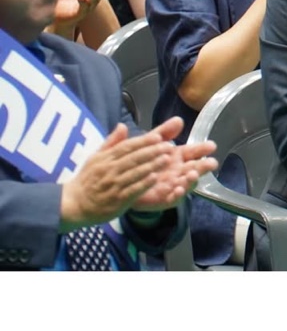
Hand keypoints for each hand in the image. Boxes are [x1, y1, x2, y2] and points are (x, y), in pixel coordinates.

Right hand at [59, 118, 202, 229]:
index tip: (158, 137)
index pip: (126, 147)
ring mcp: (113, 186)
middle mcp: (109, 171)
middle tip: (168, 146)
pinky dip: (143, 184)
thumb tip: (122, 125)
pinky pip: (132, 191)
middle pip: (133, 159)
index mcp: (105, 159)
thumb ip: (111, 142)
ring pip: (134, 174)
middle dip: (152, 152)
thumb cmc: (87, 180)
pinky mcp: (116, 201)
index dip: (143, 142)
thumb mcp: (95, 158)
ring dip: (151, 166)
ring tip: (166, 159)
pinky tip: (155, 178)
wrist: (73, 205)